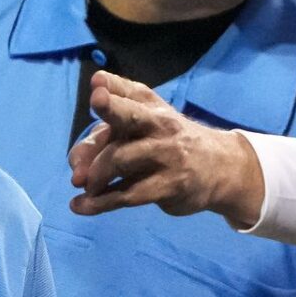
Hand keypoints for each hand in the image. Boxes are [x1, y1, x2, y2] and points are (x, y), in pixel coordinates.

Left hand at [67, 71, 265, 225]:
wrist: (221, 168)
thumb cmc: (171, 143)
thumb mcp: (149, 125)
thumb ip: (108, 133)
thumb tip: (75, 161)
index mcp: (152, 108)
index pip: (132, 94)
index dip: (113, 92)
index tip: (97, 90)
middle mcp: (160, 126)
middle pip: (130, 118)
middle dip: (109, 116)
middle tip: (83, 132)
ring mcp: (166, 156)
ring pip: (121, 160)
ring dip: (94, 174)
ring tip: (81, 185)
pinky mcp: (169, 186)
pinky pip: (128, 195)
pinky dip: (100, 203)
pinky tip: (80, 206)